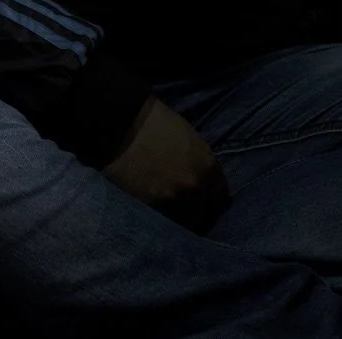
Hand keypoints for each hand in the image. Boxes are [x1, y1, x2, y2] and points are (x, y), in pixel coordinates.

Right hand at [102, 94, 228, 231]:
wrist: (120, 123)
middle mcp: (196, 188)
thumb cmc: (154, 121)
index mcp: (208, 167)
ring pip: (183, 221)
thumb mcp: (187, 137)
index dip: (211, 197)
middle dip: (197, 209)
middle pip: (204, 212)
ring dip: (178, 216)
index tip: (205, 197)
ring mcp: (173, 200)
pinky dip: (159, 216)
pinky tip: (153, 207)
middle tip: (186, 204)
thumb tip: (198, 174)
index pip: (221, 195)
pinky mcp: (149, 207)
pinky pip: (162, 219)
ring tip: (168, 209)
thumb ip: (198, 160)